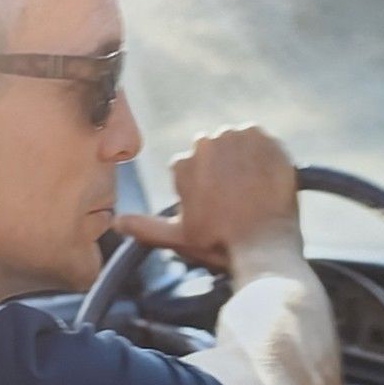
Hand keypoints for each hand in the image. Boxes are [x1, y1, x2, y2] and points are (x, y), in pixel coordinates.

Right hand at [113, 125, 301, 272]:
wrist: (263, 246)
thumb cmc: (219, 244)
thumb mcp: (177, 237)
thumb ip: (145, 226)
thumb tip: (116, 222)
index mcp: (183, 164)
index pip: (193, 167)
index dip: (206, 188)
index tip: (219, 207)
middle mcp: (207, 143)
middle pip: (215, 151)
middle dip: (224, 170)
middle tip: (237, 200)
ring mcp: (238, 138)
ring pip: (238, 143)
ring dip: (244, 161)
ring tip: (252, 192)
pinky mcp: (267, 139)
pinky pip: (265, 141)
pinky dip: (266, 157)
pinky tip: (267, 182)